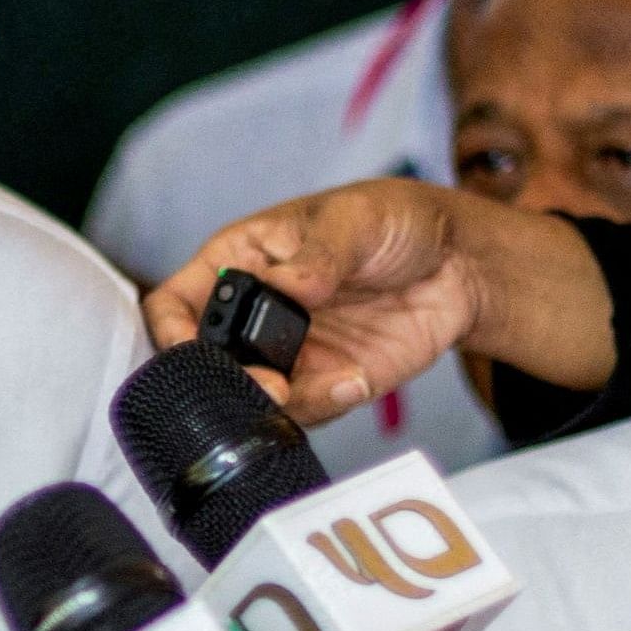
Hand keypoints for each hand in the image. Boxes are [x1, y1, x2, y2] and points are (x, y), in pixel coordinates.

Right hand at [143, 181, 613, 421]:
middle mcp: (252, 315)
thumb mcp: (353, 221)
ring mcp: (287, 353)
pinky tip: (355, 379)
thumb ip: (315, 256)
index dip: (169, 331)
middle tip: (266, 383)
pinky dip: (324, 406)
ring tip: (323, 383)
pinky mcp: (327, 381)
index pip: (174, 303)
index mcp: (238, 261)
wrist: (461, 263)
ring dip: (274, 404)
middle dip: (225, 381)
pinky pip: (307, 411)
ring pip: (251, 396)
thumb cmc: (393, 219)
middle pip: (205, 363)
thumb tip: (283, 287)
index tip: (189, 352)